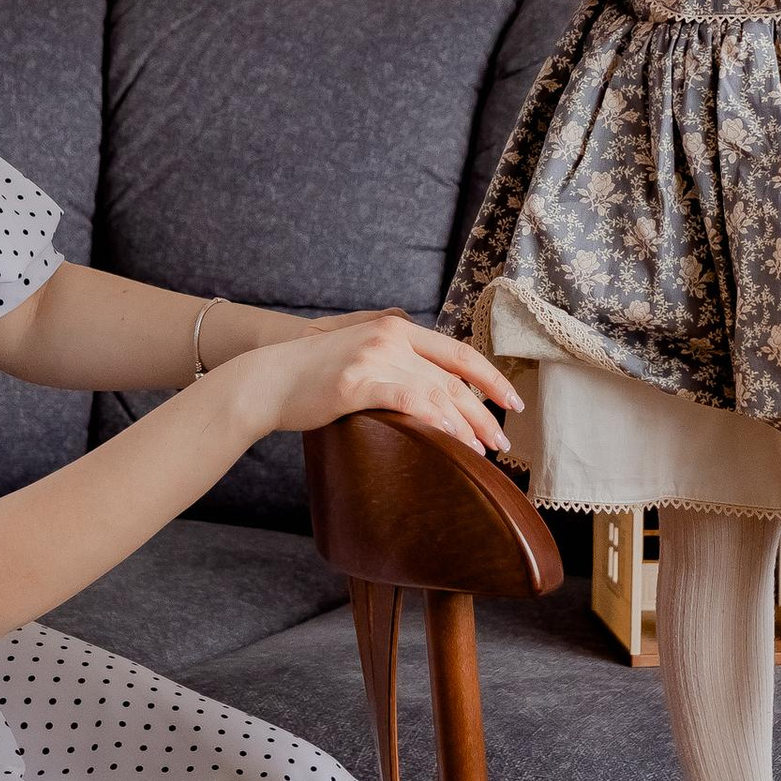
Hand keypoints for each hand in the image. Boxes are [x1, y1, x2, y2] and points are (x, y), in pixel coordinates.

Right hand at [248, 311, 520, 460]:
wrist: (269, 379)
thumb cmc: (314, 375)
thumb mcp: (362, 353)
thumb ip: (396, 360)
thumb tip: (431, 387)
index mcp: (397, 328)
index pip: (459, 353)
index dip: (491, 379)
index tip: (512, 403)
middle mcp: (391, 337)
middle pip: (453, 378)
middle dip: (484, 412)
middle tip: (501, 443)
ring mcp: (374, 357)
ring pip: (436, 392)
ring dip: (465, 425)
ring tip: (481, 452)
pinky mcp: (355, 382)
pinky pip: (407, 400)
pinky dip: (434, 420)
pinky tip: (450, 439)